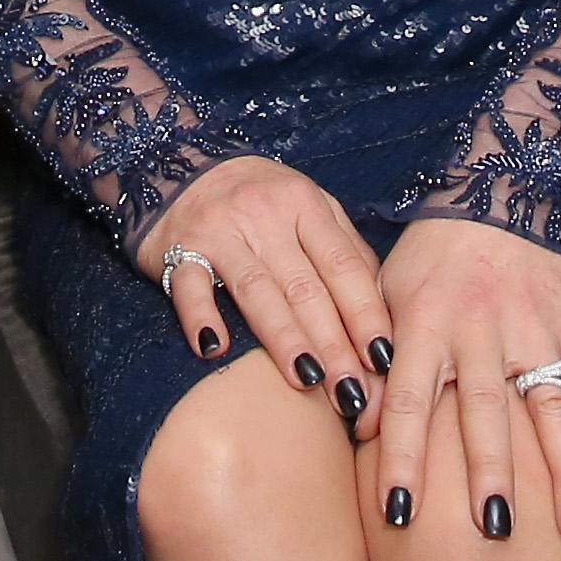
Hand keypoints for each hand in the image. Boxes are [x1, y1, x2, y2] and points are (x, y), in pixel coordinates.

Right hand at [131, 156, 394, 440]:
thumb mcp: (308, 206)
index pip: (343, 266)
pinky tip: (214, 349)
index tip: (384, 359)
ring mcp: (219, 232)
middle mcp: (265, 216)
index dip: (365, 314)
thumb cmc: (260, 198)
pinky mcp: (176, 250)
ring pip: (257, 290)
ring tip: (307, 380)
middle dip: (333, 343)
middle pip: (305, 287)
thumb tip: (383, 307)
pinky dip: (201, 316)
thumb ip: (343, 248)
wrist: (181, 168)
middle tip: (353, 392)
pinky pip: (189, 286)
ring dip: (283, 338)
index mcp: (305, 205)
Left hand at [371, 210, 560, 553]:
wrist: (505, 190)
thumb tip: (358, 428)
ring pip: (553, 408)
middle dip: (490, 471)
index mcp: (425, 323)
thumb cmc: (433, 258)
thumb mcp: (388, 293)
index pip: (408, 399)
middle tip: (493, 532)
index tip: (397, 514)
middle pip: (486, 409)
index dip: (401, 457)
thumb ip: (375, 358)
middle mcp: (481, 330)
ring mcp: (536, 331)